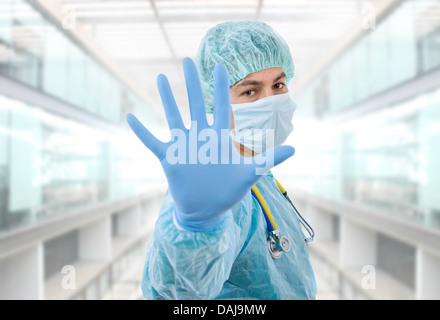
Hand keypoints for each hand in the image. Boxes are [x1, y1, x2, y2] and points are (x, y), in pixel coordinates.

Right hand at [126, 58, 294, 231]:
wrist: (207, 209)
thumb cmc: (228, 191)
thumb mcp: (250, 174)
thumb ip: (269, 160)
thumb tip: (295, 148)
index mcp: (219, 137)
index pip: (221, 107)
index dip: (220, 87)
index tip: (219, 66)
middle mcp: (200, 137)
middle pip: (195, 105)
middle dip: (191, 83)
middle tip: (187, 60)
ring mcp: (183, 146)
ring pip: (173, 116)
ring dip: (166, 98)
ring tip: (160, 77)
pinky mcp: (169, 158)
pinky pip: (152, 142)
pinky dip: (142, 132)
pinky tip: (130, 118)